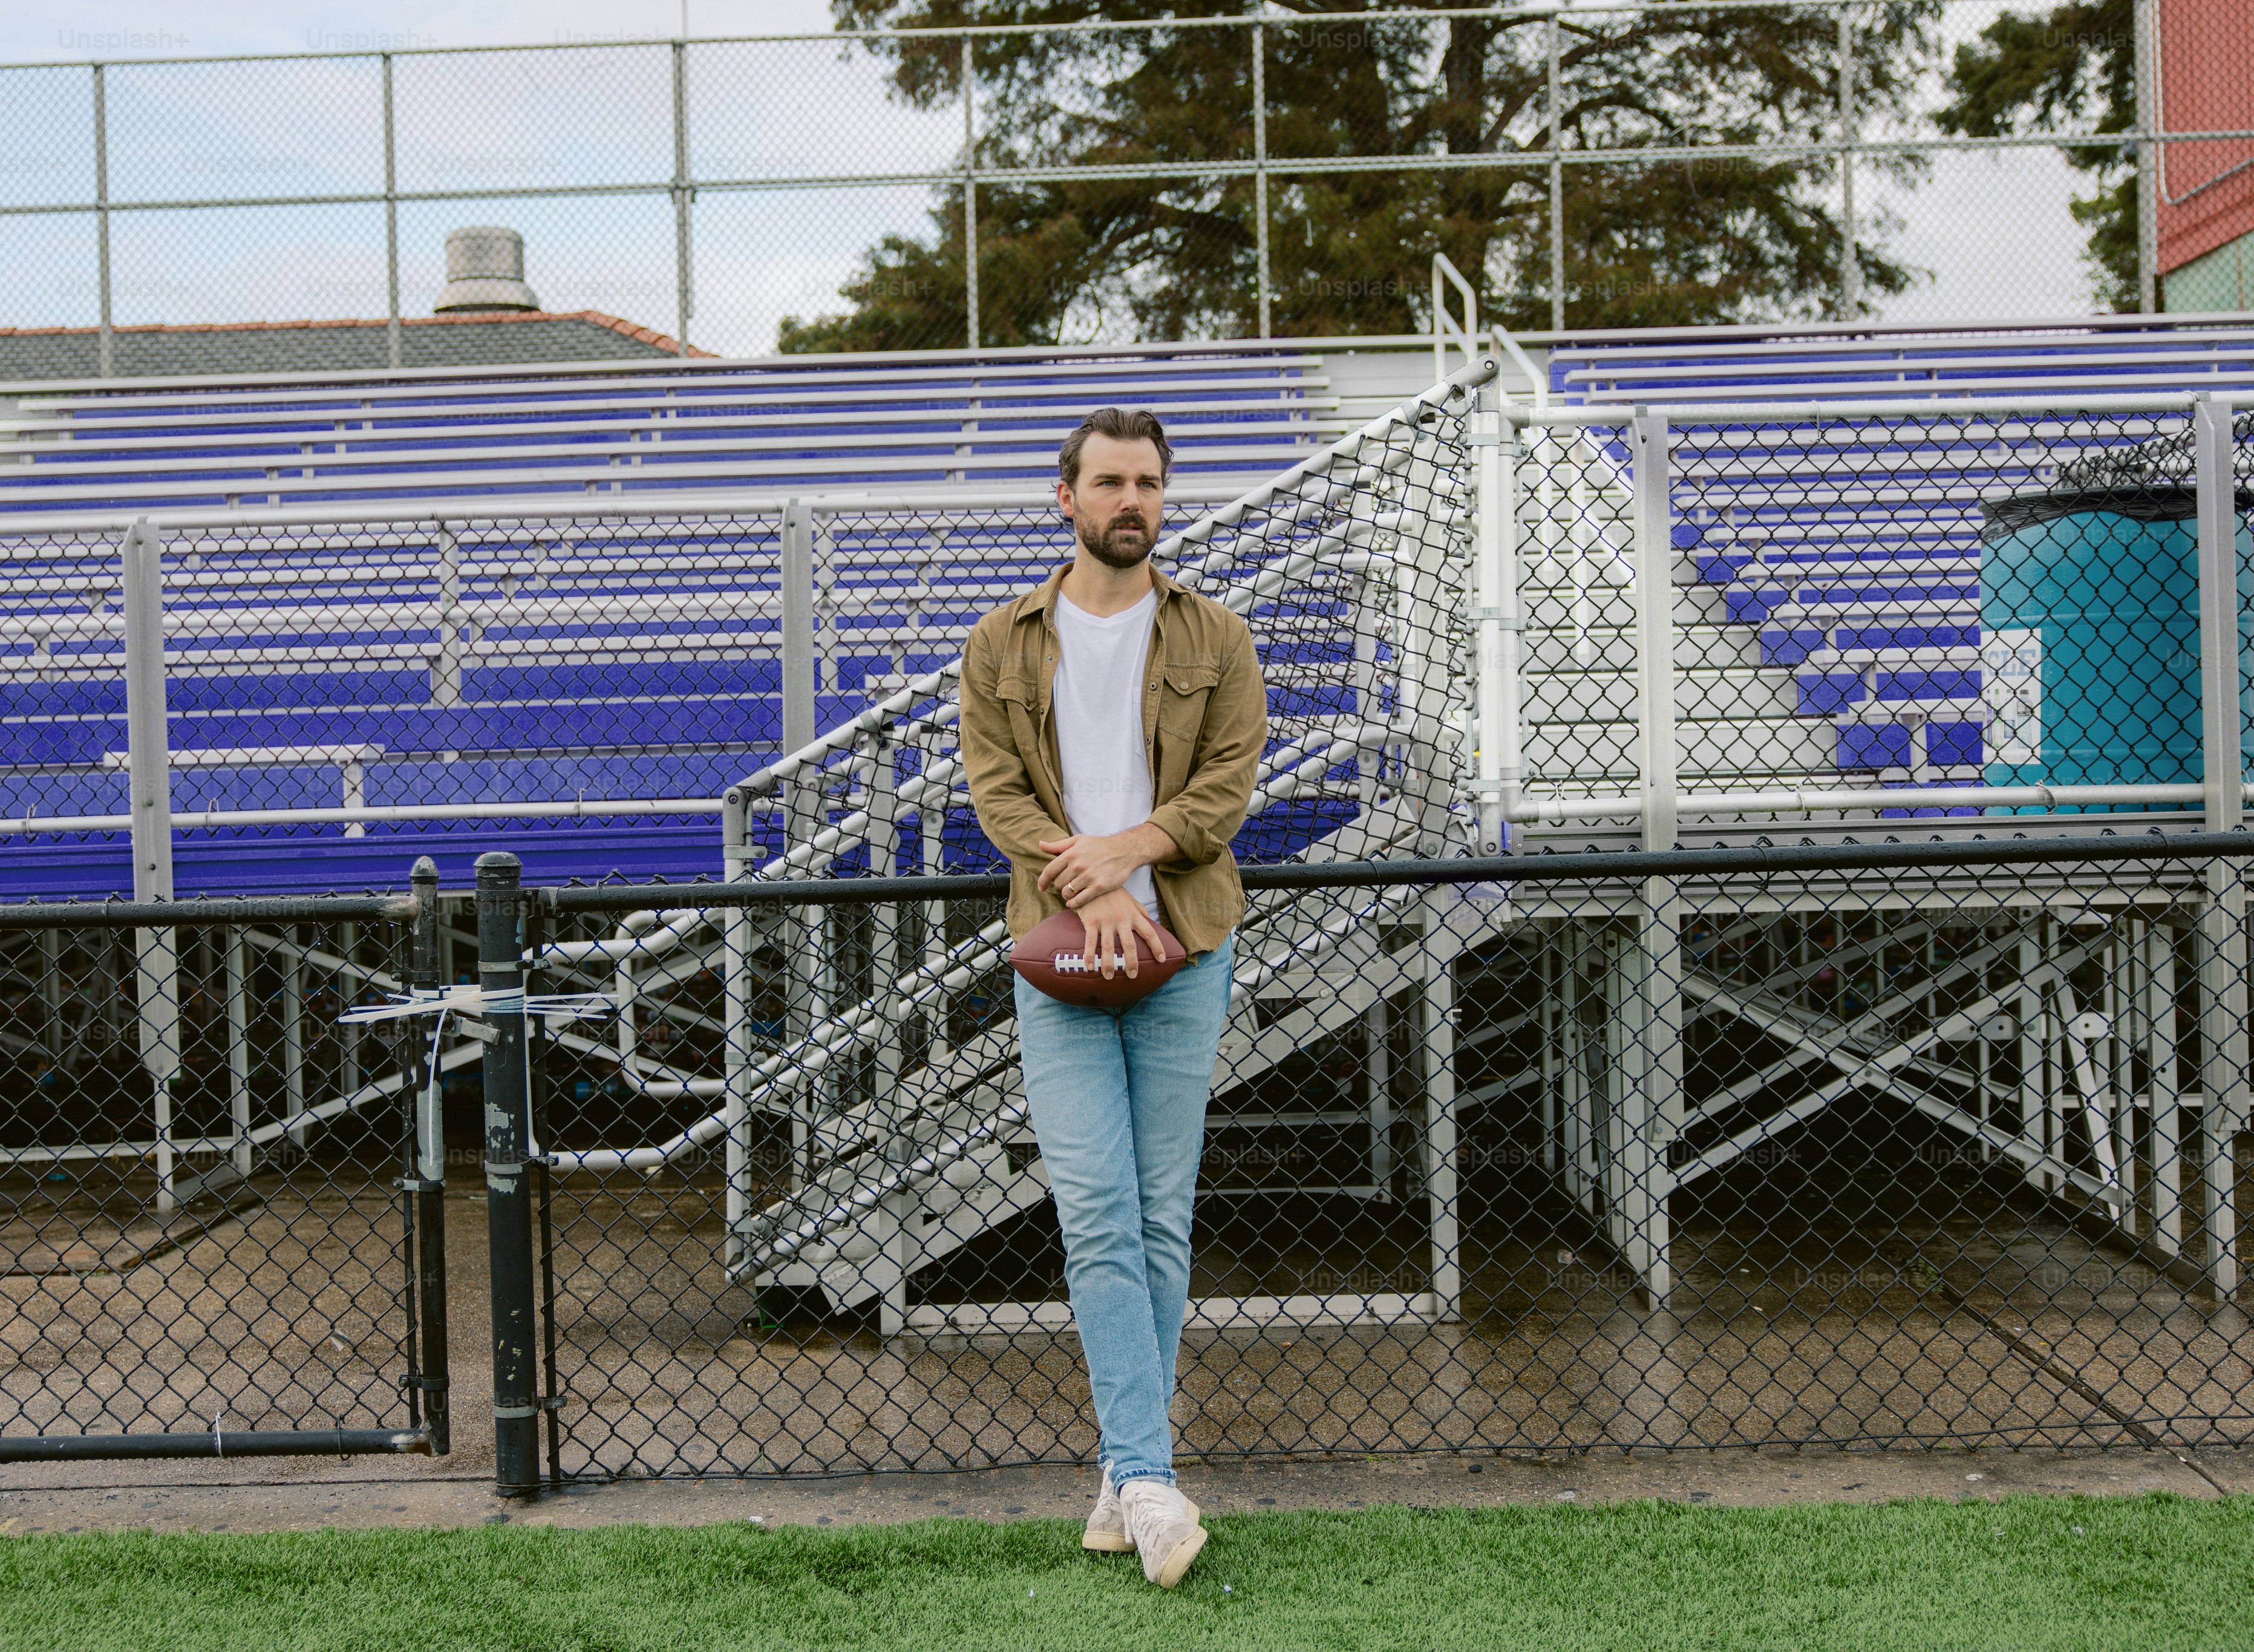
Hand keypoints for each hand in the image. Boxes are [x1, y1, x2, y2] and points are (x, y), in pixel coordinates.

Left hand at [1036, 824, 1175, 908]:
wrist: (1124, 850)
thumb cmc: (1100, 845)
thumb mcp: (1078, 840)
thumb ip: (1058, 845)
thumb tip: (1040, 844)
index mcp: (1071, 854)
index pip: (1049, 871)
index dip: (1042, 881)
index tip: (1041, 888)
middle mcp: (1078, 865)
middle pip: (1058, 883)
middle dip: (1059, 886)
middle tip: (1065, 886)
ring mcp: (1088, 877)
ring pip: (1067, 892)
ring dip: (1066, 895)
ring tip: (1070, 894)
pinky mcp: (1099, 887)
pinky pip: (1079, 900)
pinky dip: (1073, 904)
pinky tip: (1073, 903)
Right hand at [1072, 888, 1164, 980]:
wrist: (1093, 880)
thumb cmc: (1113, 893)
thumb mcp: (1130, 899)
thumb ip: (1141, 911)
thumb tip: (1152, 922)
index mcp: (1134, 915)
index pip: (1150, 932)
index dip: (1157, 946)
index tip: (1162, 959)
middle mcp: (1122, 919)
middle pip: (1130, 944)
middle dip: (1132, 962)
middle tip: (1132, 975)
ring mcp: (1106, 921)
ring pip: (1109, 946)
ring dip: (1109, 964)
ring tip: (1109, 977)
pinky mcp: (1091, 921)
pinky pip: (1090, 942)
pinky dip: (1090, 955)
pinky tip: (1089, 967)